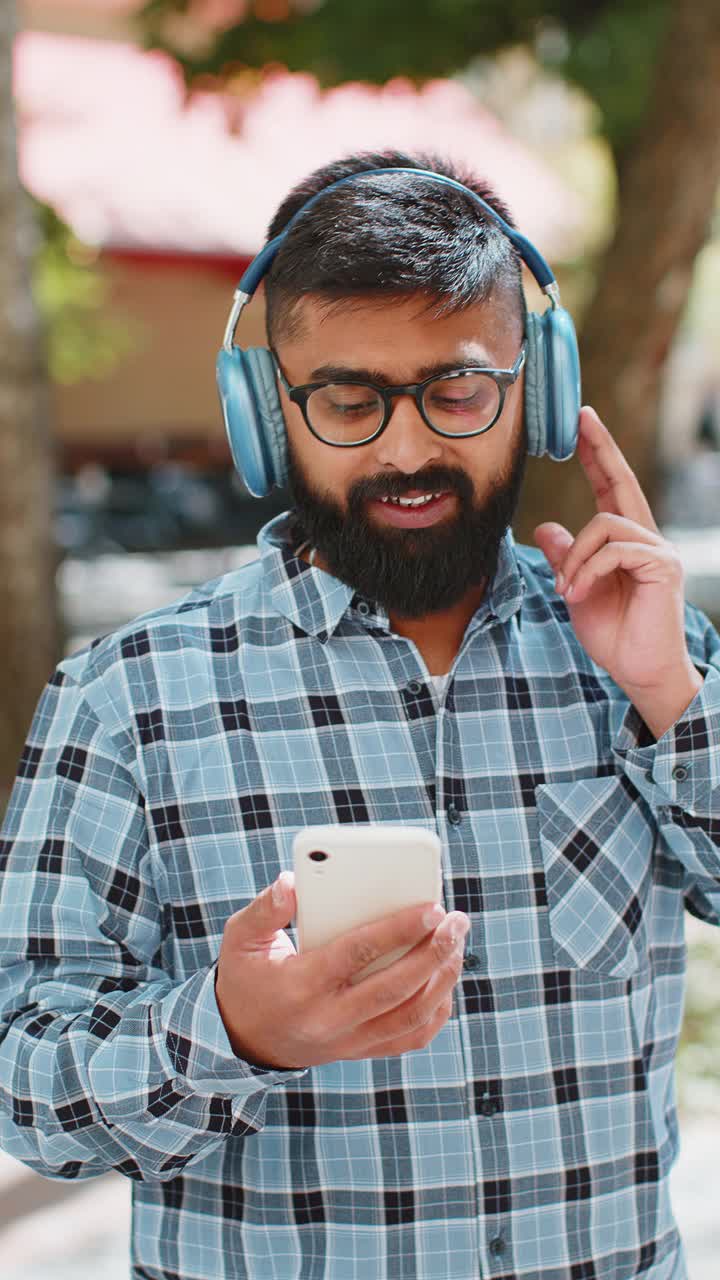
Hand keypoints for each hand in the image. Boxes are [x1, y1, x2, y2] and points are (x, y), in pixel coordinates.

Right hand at [214, 872, 469, 1068]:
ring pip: (411, 1016)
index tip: (431, 908)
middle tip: (457, 921)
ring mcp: (348, 1042)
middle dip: (434, 952)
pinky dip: (436, 1011)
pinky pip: (410, 1038)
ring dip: (442, 980)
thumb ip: (266, 909)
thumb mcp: (241, 939)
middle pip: (395, 988)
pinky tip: (445, 979)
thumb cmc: (247, 978)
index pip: (358, 954)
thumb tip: (291, 882)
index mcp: (300, 986)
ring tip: (457, 944)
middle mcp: (328, 1019)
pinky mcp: (361, 1051)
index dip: (398, 930)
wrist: (241, 1040)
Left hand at [533, 406, 697, 700]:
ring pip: (605, 524)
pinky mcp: (662, 567)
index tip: (582, 422)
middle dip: (601, 448)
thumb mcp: (577, 590)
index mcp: (625, 542)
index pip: (610, 489)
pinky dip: (588, 570)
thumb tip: (545, 527)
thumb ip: (565, 558)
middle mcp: (646, 539)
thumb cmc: (614, 635)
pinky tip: (577, 592)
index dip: (598, 455)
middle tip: (582, 417)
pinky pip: (615, 550)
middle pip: (622, 482)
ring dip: (575, 556)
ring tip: (566, 589)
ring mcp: (657, 551)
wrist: (639, 671)